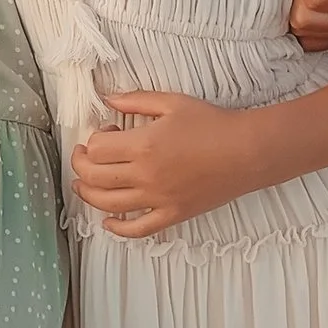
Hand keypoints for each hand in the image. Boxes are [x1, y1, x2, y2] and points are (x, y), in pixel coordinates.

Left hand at [68, 91, 270, 238]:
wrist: (247, 151)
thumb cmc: (213, 124)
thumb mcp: (172, 102)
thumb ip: (135, 100)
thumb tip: (107, 98)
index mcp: (144, 145)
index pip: (96, 149)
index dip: (92, 140)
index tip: (104, 133)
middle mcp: (146, 175)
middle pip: (95, 177)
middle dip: (81, 165)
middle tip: (83, 156)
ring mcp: (158, 199)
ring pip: (108, 205)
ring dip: (88, 195)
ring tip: (82, 184)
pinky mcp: (172, 214)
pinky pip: (138, 230)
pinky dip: (118, 229)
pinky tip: (108, 221)